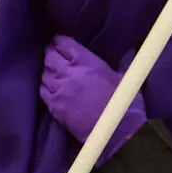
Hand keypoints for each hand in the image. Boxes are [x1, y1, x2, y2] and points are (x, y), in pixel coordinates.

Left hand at [40, 36, 145, 164]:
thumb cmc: (124, 103)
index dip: (59, 41)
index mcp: (86, 62)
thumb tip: (129, 52)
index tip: (58, 40)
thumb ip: (124, 62)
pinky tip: (48, 85)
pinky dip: (44, 85)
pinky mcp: (54, 105)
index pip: (64, 44)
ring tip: (51, 69)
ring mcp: (59, 89)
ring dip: (47, 69)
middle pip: (50, 56)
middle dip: (50, 52)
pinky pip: (42, 90)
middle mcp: (69, 72)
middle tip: (51, 52)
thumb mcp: (127, 77)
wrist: (115, 131)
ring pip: (44, 72)